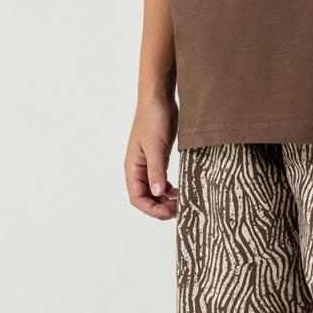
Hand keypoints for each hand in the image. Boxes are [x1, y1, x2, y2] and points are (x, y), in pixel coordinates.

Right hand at [125, 93, 179, 218]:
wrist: (159, 99)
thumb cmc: (153, 119)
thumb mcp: (156, 147)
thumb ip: (157, 171)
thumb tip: (158, 193)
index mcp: (133, 167)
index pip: (137, 198)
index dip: (151, 209)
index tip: (168, 213)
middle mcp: (138, 168)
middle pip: (145, 197)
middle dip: (159, 207)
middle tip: (178, 211)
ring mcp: (148, 164)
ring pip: (153, 190)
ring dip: (164, 200)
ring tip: (180, 203)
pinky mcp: (158, 158)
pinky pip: (160, 180)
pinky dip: (168, 189)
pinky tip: (178, 191)